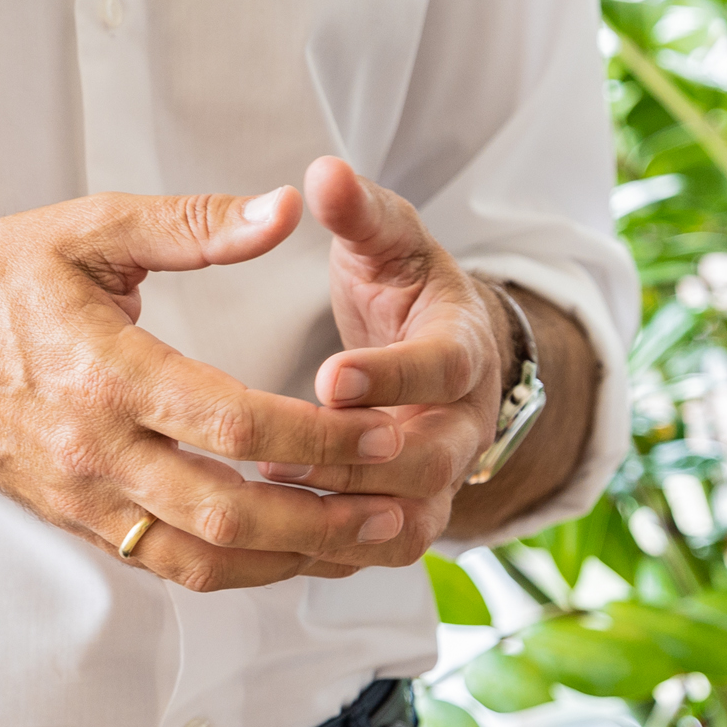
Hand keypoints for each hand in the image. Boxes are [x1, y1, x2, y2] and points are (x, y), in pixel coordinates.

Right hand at [0, 187, 411, 590]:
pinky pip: (168, 564)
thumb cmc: (0, 278)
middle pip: (229, 513)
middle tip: (395, 510)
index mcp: (105, 372)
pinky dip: (239, 568)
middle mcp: (94, 451)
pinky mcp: (78, 521)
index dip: (320, 437)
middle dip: (324, 519)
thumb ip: (196, 223)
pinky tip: (291, 550)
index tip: (385, 434)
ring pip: (203, 559)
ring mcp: (83, 498)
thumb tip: (285, 211)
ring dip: (292, 560)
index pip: (232, 421)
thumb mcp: (93, 228)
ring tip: (362, 543)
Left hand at [259, 158, 513, 565]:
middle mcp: (465, 423)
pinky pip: (380, 553)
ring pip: (409, 523)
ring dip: (341, 520)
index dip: (392, 376)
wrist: (441, 351)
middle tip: (275, 453)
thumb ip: (360, 212)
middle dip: (356, 462)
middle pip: (432, 460)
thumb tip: (323, 172)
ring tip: (260, 500)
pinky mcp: (411, 516)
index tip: (328, 376)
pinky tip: (262, 544)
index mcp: (465, 347)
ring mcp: (443, 478)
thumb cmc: (405, 287)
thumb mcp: (390, 240)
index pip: (444, 368)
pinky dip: (330, 555)